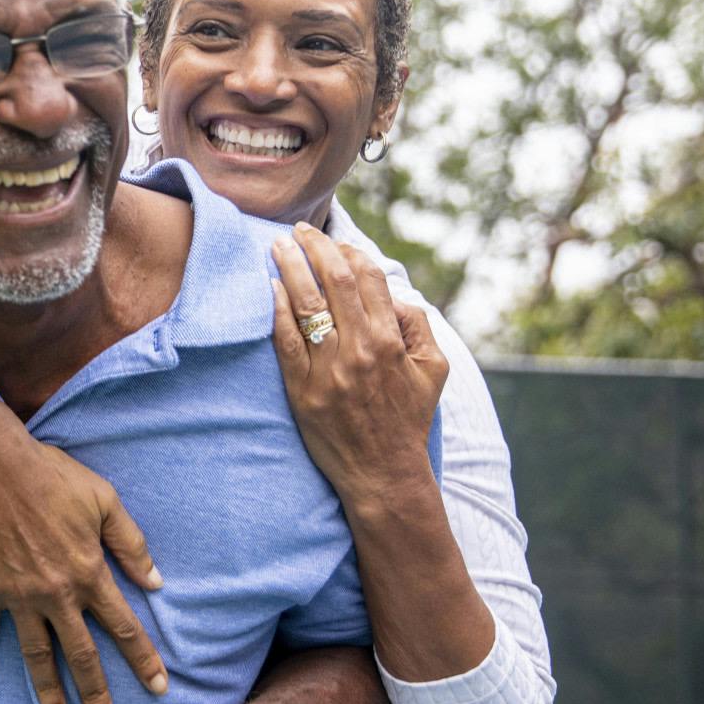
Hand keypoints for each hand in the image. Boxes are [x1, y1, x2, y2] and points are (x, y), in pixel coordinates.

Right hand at [0, 436, 167, 703]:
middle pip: (81, 654)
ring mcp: (18, 595)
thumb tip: (156, 582)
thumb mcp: (105, 501)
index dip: (143, 659)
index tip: (159, 688)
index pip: (123, 627)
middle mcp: (56, 593)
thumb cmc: (51, 477)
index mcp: (89, 573)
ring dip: (48, 690)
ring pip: (37, 653)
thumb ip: (131, 544)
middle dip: (96, 693)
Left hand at [269, 225, 447, 509]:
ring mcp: (329, 370)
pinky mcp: (302, 389)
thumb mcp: (434, 371)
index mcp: (391, 341)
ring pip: (305, 303)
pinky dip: (276, 309)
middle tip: (299, 230)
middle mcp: (359, 350)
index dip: (349, 252)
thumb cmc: (408, 419)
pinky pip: (285, 340)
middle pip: (333, 280)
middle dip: (315, 247)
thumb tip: (394, 294)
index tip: (335, 240)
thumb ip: (418, 327)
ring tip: (278, 246)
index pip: (368, 278)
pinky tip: (269, 287)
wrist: (383, 473)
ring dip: (289, 267)